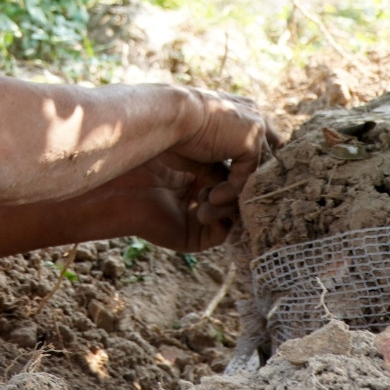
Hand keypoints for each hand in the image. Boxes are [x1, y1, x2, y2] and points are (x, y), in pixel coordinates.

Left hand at [90, 149, 245, 251]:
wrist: (127, 184)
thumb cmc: (156, 159)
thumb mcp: (199, 154)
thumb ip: (230, 154)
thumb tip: (262, 149)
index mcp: (203, 176)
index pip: (234, 177)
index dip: (243, 171)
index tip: (248, 159)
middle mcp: (202, 199)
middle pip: (237, 197)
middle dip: (237, 187)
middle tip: (235, 178)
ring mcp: (199, 221)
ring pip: (232, 215)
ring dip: (227, 202)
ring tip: (208, 193)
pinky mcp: (194, 239)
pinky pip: (221, 233)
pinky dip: (219, 218)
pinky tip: (203, 204)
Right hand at [168, 87, 275, 202]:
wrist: (169, 116)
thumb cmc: (174, 131)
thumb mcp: (200, 152)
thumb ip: (217, 166)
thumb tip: (224, 187)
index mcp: (241, 110)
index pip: (258, 142)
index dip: (246, 165)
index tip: (225, 185)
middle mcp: (253, 114)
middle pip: (264, 156)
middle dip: (248, 180)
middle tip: (224, 201)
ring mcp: (255, 128)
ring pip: (255, 169)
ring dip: (237, 190)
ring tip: (215, 204)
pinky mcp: (251, 141)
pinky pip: (246, 176)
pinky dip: (231, 191)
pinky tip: (212, 198)